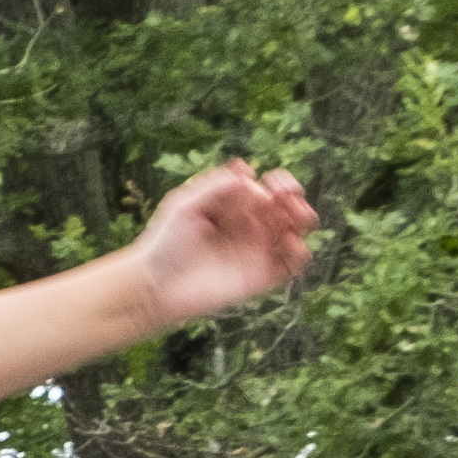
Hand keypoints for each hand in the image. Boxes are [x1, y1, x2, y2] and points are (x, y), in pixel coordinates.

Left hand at [126, 160, 321, 328]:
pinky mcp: (258, 277)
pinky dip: (299, 254)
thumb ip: (214, 186)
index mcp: (233, 205)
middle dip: (294, 198)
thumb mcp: (184, 205)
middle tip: (290, 197)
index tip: (273, 185)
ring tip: (298, 220)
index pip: (265, 188)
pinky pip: (289, 265)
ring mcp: (255, 251)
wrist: (154, 287)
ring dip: (303, 222)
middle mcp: (247, 226)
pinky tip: (293, 247)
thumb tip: (246, 170)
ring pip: (293, 233)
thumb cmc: (164, 243)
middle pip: (285, 207)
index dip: (277, 183)